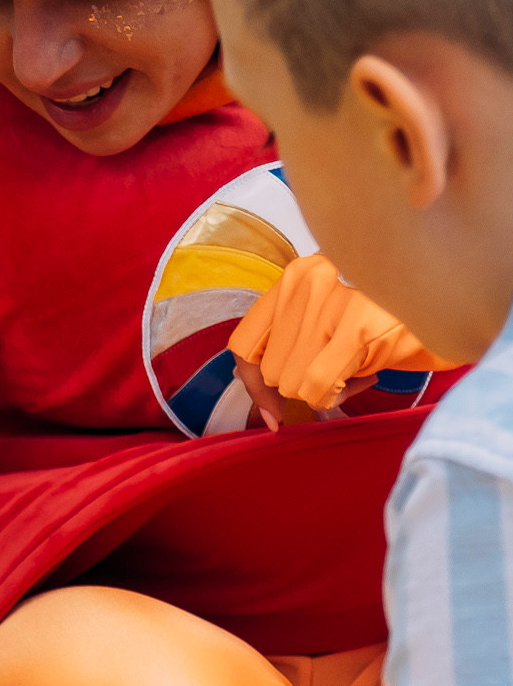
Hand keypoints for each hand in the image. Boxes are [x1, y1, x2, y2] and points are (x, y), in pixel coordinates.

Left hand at [231, 250, 433, 421]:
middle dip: (300, 386)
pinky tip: (364, 377)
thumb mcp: (329, 319)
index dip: (252, 383)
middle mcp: (307, 281)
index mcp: (295, 275)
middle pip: (270, 370)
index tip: (270, 409)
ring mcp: (331, 300)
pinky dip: (336, 395)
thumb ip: (288, 344)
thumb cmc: (383, 317)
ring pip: (291, 383)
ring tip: (355, 368)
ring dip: (323, 391)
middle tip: (336, 372)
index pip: (244, 344)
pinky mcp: (357, 325)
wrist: (442, 304)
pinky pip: (316, 387)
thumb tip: (261, 401)